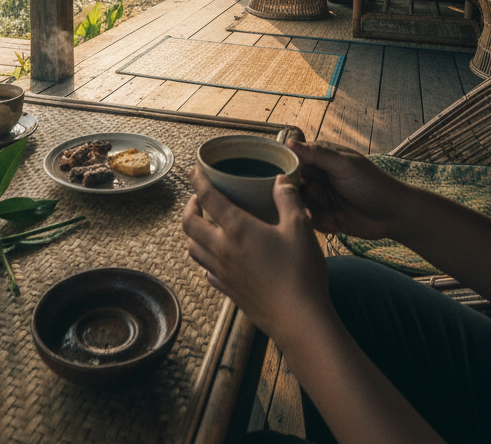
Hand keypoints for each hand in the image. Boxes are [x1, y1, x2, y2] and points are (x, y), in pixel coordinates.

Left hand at [182, 166, 332, 342]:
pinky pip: (207, 270)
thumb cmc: (300, 271)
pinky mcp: (229, 290)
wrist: (299, 320)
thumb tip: (280, 180)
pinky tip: (217, 256)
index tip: (194, 170)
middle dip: (190, 207)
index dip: (198, 181)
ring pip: (193, 248)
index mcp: (237, 229)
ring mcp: (223, 272)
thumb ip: (288, 200)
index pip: (208, 197)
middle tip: (200, 199)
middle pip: (189, 224)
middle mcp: (222, 249)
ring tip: (205, 224)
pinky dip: (205, 258)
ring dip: (193, 233)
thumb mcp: (300, 228)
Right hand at [288, 140, 412, 240]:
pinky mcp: (325, 216)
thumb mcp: (345, 165)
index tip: (288, 180)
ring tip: (329, 217)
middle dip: (300, 195)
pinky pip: (311, 220)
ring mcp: (321, 197)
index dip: (288, 169)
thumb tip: (289, 142)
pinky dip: (321, 223)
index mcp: (321, 158)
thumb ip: (318, 154)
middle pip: (294, 184)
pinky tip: (335, 225)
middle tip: (315, 201)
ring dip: (312, 212)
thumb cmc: (372, 184)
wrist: (394, 215)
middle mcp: (318, 176)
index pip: (294, 159)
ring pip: (301, 204)